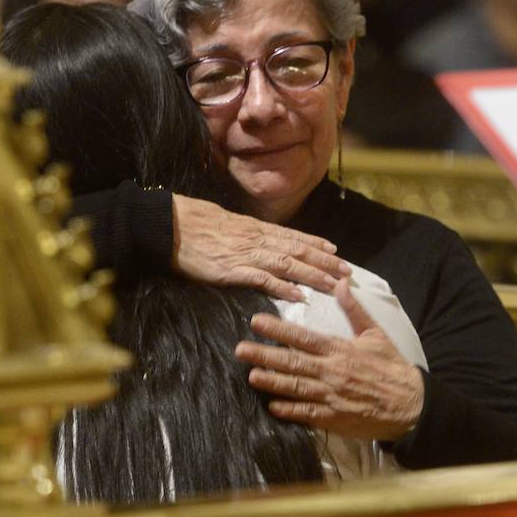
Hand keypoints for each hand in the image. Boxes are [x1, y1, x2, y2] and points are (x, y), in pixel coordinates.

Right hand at [172, 194, 349, 300]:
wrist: (170, 224)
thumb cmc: (192, 221)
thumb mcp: (223, 222)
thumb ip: (241, 232)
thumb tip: (251, 236)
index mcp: (254, 228)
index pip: (292, 236)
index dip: (315, 243)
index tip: (335, 250)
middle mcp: (256, 239)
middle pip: (298, 250)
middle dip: (325, 261)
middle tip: (346, 271)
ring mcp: (246, 254)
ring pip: (289, 264)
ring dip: (314, 274)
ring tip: (333, 284)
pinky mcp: (233, 269)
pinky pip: (264, 279)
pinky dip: (284, 287)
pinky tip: (300, 295)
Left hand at [235, 281, 424, 440]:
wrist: (410, 404)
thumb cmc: (391, 366)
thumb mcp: (375, 333)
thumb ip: (354, 309)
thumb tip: (340, 282)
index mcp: (339, 350)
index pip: (303, 337)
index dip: (278, 329)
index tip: (256, 322)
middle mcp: (332, 372)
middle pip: (293, 362)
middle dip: (264, 355)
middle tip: (240, 349)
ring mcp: (331, 396)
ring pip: (296, 388)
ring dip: (272, 382)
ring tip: (251, 376)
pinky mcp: (334, 418)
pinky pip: (308, 413)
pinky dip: (290, 411)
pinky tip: (273, 407)